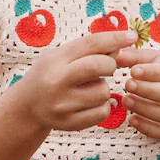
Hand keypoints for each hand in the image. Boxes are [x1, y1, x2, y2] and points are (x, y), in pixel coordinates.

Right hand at [21, 29, 137, 131]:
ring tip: (89, 88)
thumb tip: (120, 47)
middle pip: (98, 66)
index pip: (90, 44)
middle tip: (106, 67)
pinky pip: (102, 112)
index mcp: (54, 60)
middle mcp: (56, 82)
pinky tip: (90, 103)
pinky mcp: (69, 123)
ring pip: (104, 91)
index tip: (132, 36)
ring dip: (103, 88)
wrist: (27, 106)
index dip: (114, 38)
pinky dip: (103, 106)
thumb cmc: (50, 75)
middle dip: (110, 65)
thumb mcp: (61, 56)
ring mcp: (62, 105)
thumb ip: (88, 50)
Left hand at [115, 48, 159, 138]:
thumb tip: (115, 56)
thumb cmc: (156, 68)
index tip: (133, 71)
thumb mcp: (148, 58)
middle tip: (127, 85)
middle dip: (148, 91)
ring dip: (146, 109)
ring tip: (126, 101)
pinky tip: (131, 119)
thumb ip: (133, 57)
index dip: (152, 72)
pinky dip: (148, 128)